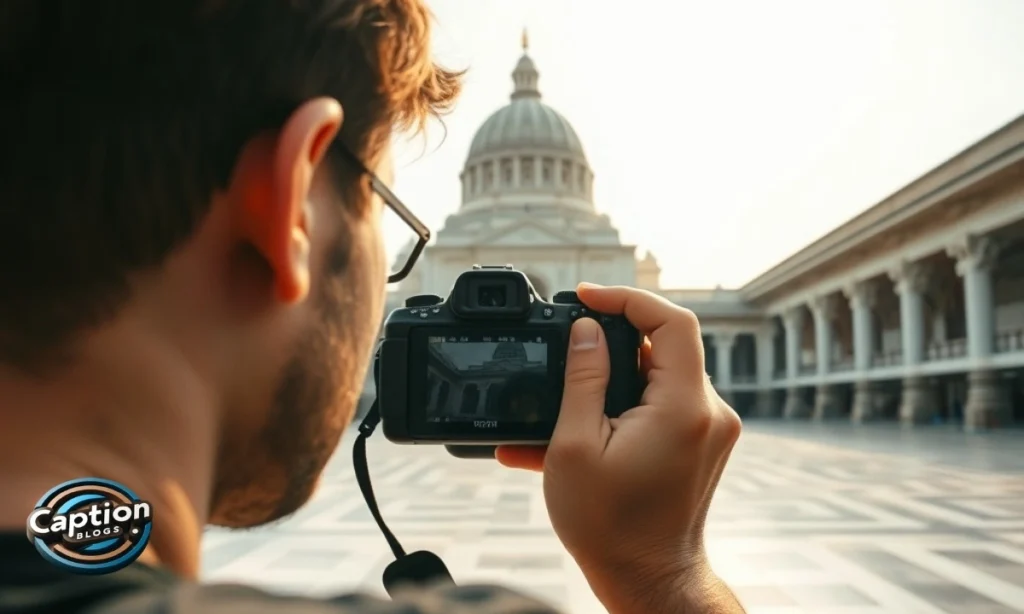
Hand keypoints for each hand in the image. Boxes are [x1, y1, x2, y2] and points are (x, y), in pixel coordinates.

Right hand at [496, 283, 742, 612]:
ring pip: (662, 372)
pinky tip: (585, 420)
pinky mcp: (702, 441)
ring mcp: (710, 428)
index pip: (673, 321)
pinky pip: (664, 401)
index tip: (587, 297)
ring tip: (567, 394)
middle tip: (570, 344)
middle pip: (667, 344)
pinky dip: (627, 401)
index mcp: (683, 408)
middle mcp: (709, 412)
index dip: (628, 298)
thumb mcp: (575, 446)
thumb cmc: (609, 526)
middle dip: (615, 337)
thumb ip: (582, 378)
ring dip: (616, 373)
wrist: (647, 579)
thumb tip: (587, 329)